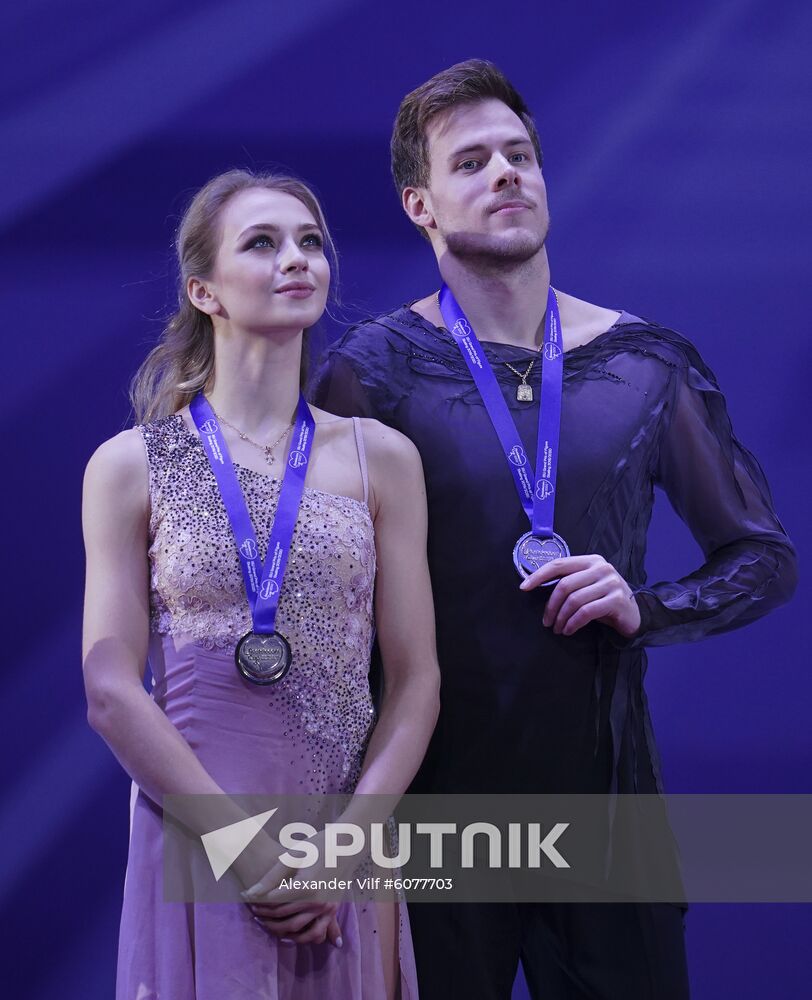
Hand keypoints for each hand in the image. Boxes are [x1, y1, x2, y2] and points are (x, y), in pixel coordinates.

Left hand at [241, 829, 350, 944]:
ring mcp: (326, 907)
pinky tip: (289, 934)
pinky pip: (317, 931)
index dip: (256, 899)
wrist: (349, 844)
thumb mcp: (294, 855)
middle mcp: (316, 901)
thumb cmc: (319, 845)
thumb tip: (251, 892)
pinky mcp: (333, 909)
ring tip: (266, 922)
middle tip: (252, 910)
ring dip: (278, 929)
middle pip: (283, 915)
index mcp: (305, 886)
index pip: (273, 900)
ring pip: (297, 928)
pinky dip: (301, 936)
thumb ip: (272, 876)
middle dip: (264, 914)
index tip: (244, 896)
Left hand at [520, 554, 640, 637]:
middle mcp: (602, 568)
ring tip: (557, 629)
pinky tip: (568, 630)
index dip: (539, 575)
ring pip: (574, 600)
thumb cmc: (604, 600)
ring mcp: (611, 582)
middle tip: (546, 622)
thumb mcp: (587, 586)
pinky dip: (573, 623)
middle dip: (551, 606)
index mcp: (591, 560)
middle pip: (565, 585)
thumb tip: (536, 586)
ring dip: (561, 618)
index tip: (524, 587)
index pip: (559, 564)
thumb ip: (569, 582)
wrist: (633, 614)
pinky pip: (586, 612)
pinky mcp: (616, 599)